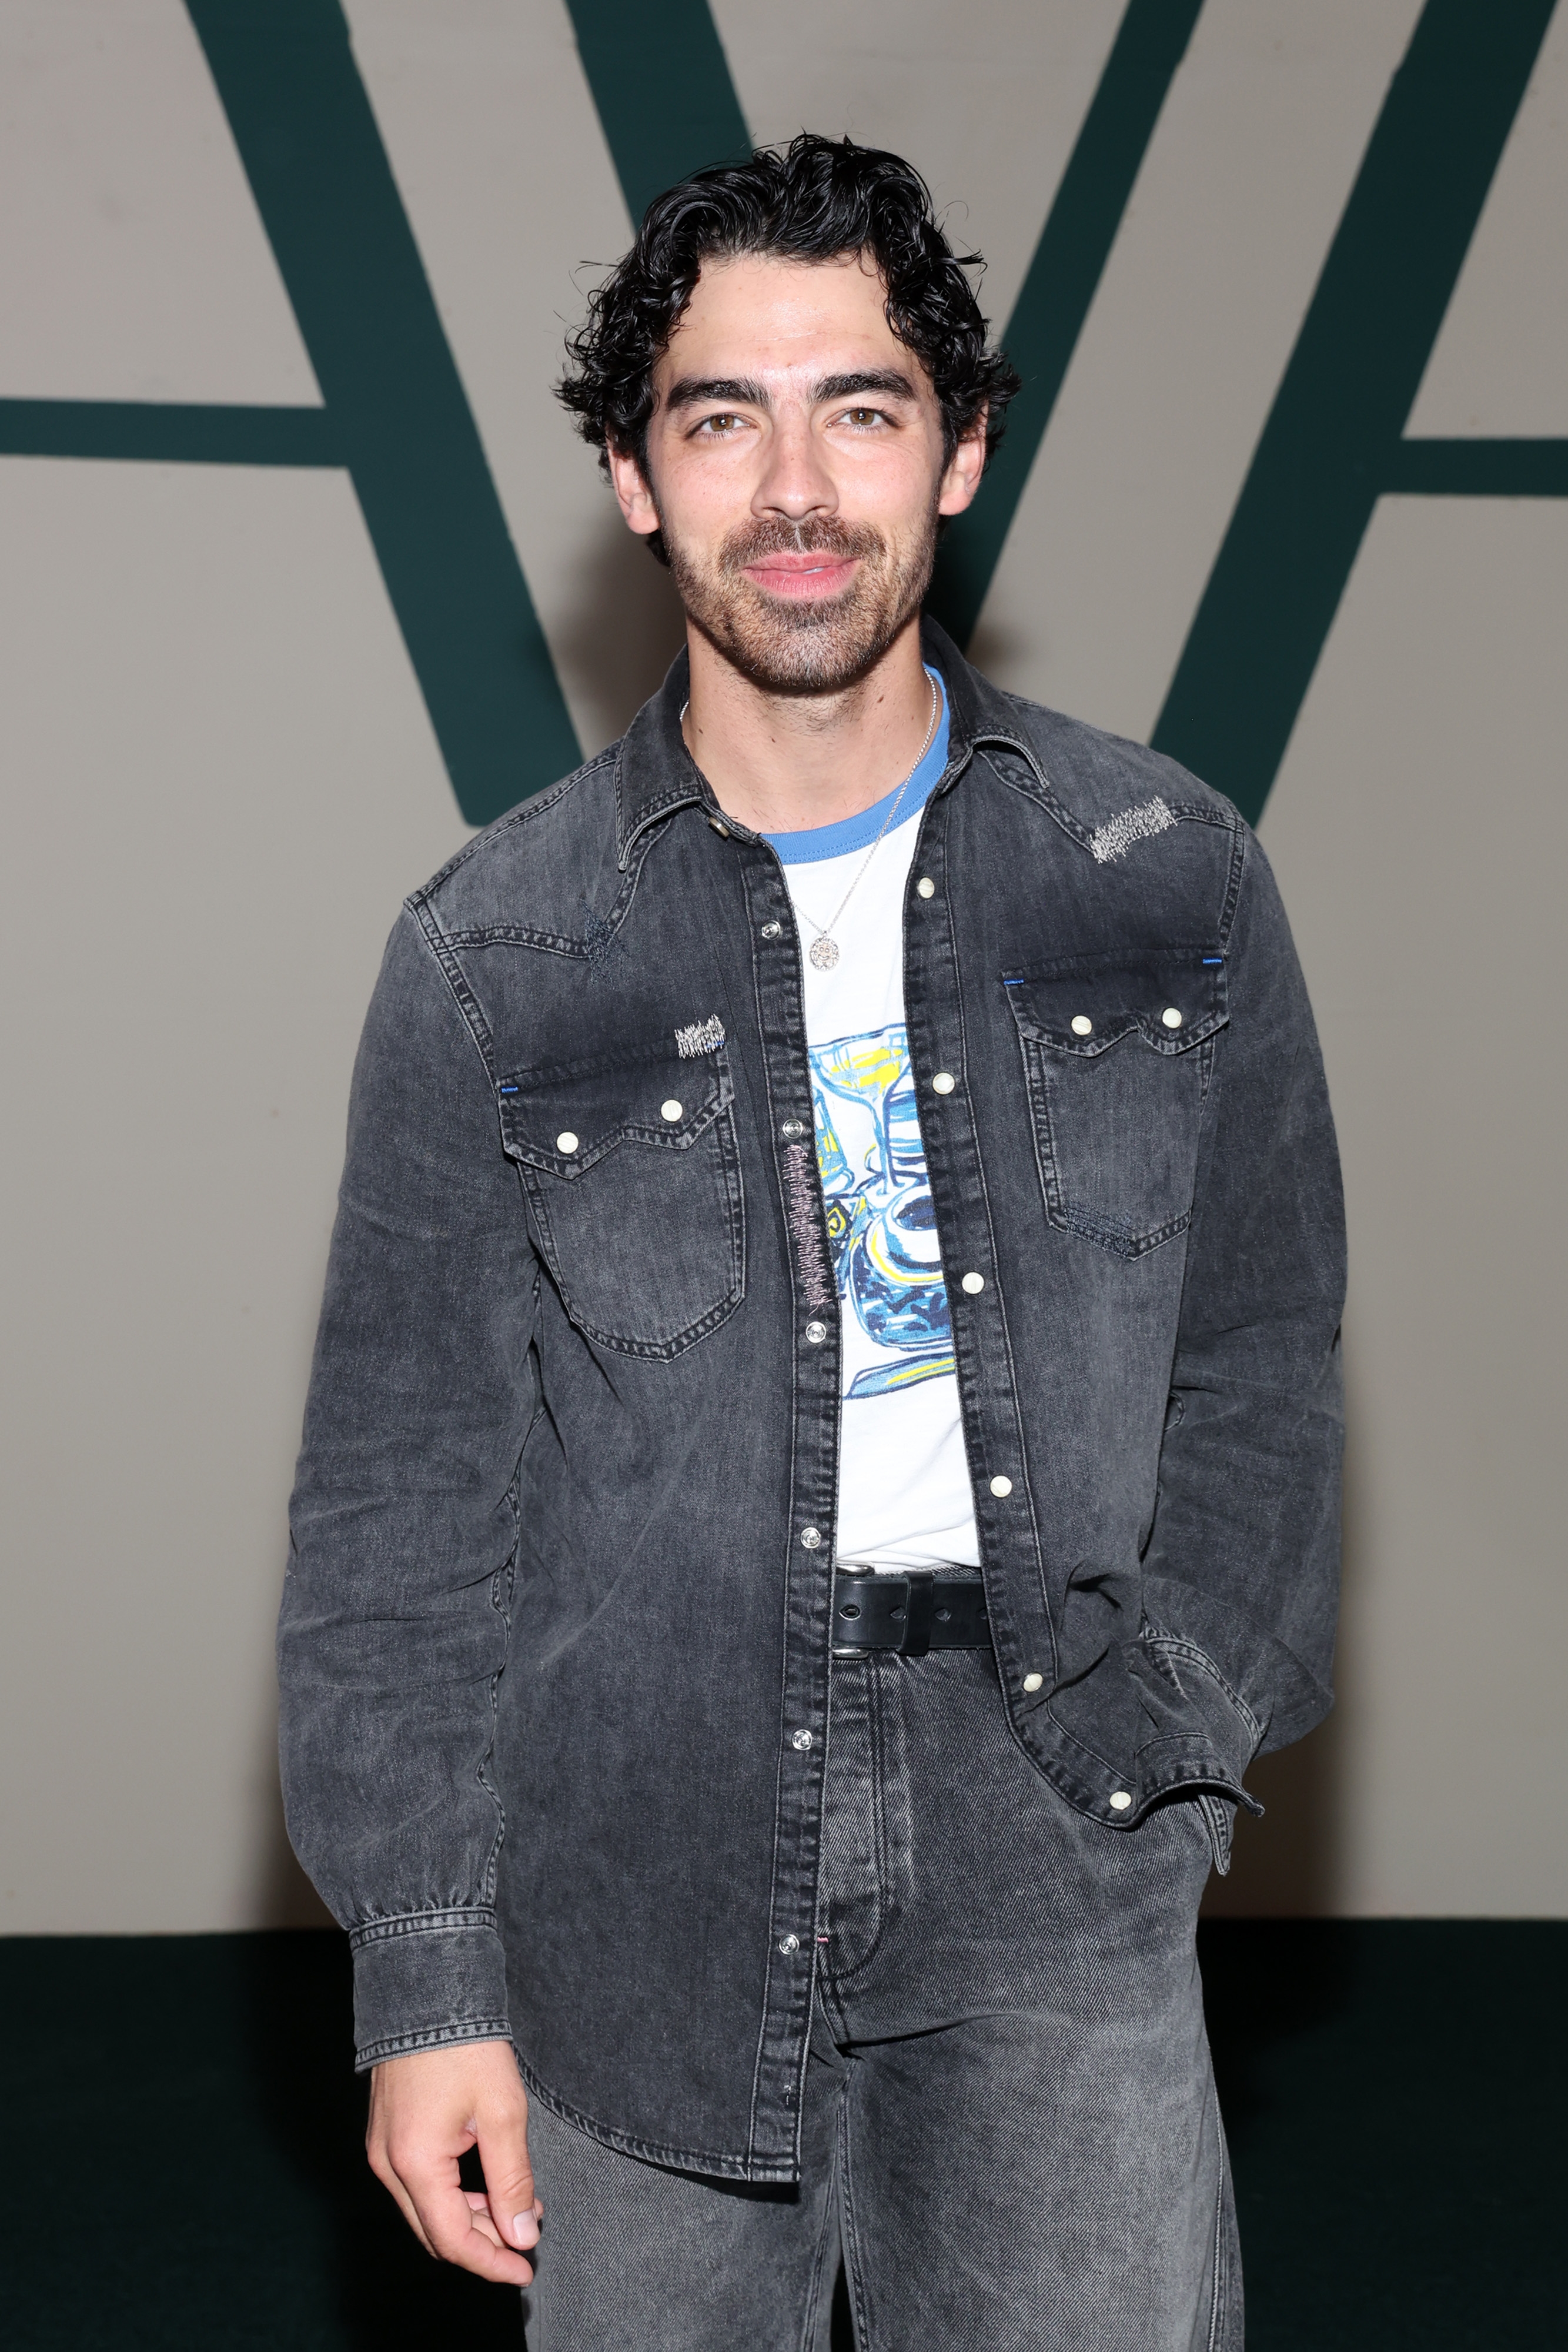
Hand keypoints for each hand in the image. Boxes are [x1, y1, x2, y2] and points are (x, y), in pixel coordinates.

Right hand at [367, 2038, 542, 2283]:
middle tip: (528, 2237)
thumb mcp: (502, 2113)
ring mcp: (381, 2148)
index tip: (526, 2268)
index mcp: (414, 2162)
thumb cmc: (466, 2045)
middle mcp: (387, 2163)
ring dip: (469, 2218)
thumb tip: (521, 2235)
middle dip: (483, 2243)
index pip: (452, 2239)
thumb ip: (512, 2180)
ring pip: (425, 2210)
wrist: (426, 1988)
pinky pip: (417, 2184)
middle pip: (435, 2232)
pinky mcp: (385, 2134)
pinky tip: (487, 2184)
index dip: (491, 2261)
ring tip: (518, 2207)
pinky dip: (452, 2195)